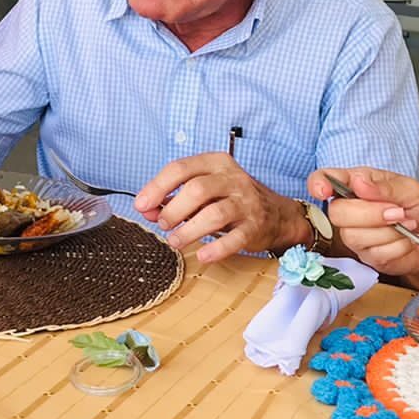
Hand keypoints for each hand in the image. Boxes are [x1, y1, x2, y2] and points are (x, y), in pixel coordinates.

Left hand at [135, 153, 302, 262]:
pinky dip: (216, 248)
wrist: (276, 214)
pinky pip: (235, 239)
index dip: (157, 187)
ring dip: (189, 230)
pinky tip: (202, 255)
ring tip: (175, 241)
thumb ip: (174, 197)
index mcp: (216, 163)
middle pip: (197, 189)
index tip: (141, 205)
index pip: (180, 168)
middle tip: (163, 224)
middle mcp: (233, 179)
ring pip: (214, 214)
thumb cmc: (231, 198)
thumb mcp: (204, 190)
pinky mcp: (255, 227)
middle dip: (173, 209)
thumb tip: (146, 209)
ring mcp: (246, 202)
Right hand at [308, 167, 418, 275]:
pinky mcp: (367, 257)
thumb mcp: (413, 190)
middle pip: (337, 213)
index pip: (324, 179)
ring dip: (390, 231)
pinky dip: (398, 247)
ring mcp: (356, 235)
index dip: (318, 184)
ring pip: (355, 237)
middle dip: (371, 214)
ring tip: (407, 225)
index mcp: (358, 183)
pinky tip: (406, 240)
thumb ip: (385, 186)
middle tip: (398, 211)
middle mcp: (351, 209)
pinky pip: (376, 254)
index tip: (324, 191)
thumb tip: (359, 183)